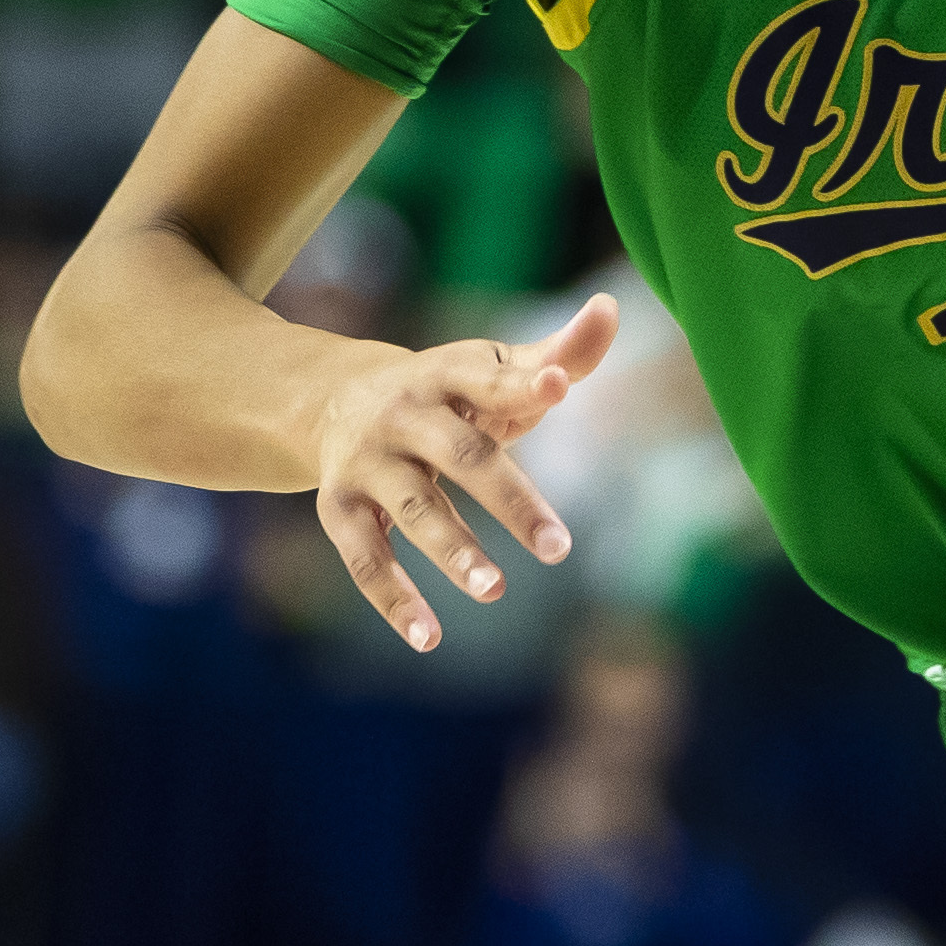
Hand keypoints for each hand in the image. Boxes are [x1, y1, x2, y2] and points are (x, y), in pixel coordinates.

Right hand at [304, 292, 611, 650]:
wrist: (335, 398)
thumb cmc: (448, 392)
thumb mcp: (494, 368)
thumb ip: (560, 354)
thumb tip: (611, 307)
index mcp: (448, 373)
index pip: (491, 378)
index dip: (523, 383)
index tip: (560, 387)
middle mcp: (404, 414)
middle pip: (461, 454)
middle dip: (510, 500)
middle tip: (560, 550)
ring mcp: (367, 462)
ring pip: (413, 509)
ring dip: (452, 551)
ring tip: (495, 591)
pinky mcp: (338, 508)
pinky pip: (364, 558)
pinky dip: (393, 600)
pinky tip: (429, 638)